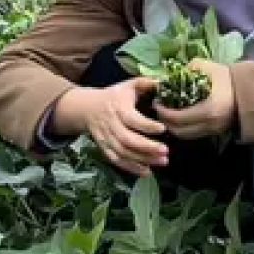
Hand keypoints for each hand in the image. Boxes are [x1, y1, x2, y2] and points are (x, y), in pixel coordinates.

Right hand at [54, 79, 168, 176]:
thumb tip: (163, 81)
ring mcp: (106, 139)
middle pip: (127, 139)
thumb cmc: (114, 96)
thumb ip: (145, 83)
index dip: (146, 125)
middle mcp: (111, 125)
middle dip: (147, 147)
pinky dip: (131, 168)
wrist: (87, 108)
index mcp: (118, 108)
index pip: (132, 119)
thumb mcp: (128, 85)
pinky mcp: (104, 148)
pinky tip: (147, 172)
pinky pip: (117, 161)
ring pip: (123, 153)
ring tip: (162, 162)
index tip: (163, 128)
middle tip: (166, 151)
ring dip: (142, 160)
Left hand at [154, 60, 236, 140]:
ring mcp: (213, 130)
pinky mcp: (215, 132)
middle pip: (179, 131)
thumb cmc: (228, 78)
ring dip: (174, 126)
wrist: (250, 90)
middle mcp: (209, 124)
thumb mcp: (208, 67)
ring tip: (168, 113)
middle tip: (160, 109)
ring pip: (186, 135)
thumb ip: (189, 68)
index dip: (163, 112)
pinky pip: (194, 134)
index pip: (177, 118)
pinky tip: (181, 117)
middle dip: (165, 121)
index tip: (157, 102)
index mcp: (207, 110)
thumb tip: (173, 74)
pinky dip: (184, 128)